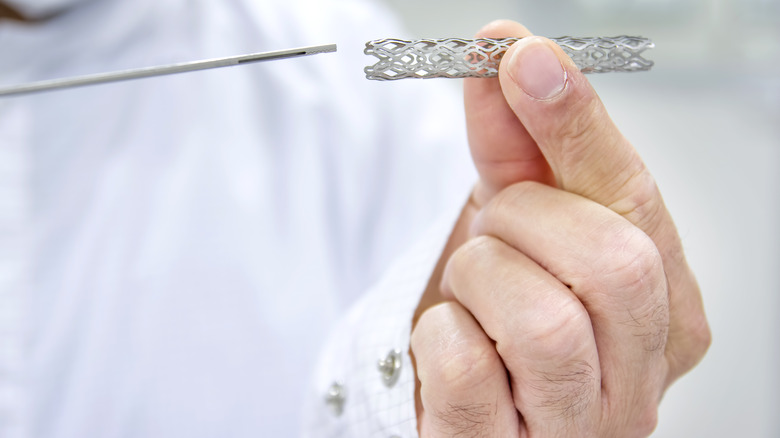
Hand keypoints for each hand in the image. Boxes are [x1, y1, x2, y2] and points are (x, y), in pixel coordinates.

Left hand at [411, 21, 710, 436]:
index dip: (576, 126)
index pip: (638, 208)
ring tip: (473, 289)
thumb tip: (510, 53)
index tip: (522, 60)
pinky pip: (466, 369)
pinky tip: (451, 337)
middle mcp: (638, 385)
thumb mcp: (522, 224)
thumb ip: (520, 145)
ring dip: (481, 278)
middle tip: (496, 228)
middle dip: (525, 219)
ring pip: (544, 323)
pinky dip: (439, 332)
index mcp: (665, 318)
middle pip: (614, 265)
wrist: (462, 400)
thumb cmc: (505, 313)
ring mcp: (575, 432)